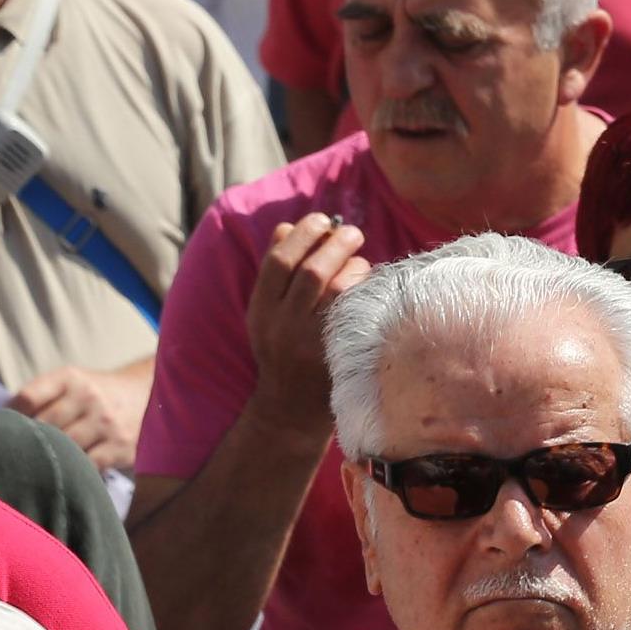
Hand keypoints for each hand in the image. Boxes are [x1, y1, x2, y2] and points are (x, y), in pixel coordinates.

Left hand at [14, 360, 151, 471]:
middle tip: (17, 455)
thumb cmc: (96, 392)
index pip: (29, 397)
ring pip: (66, 447)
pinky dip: (76, 470)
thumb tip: (4, 418)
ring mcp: (105, 423)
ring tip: (40, 466)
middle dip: (31, 441)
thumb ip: (43, 396)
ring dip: (52, 458)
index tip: (4, 428)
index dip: (12, 416)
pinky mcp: (120, 447)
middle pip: (45, 425)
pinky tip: (68, 472)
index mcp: (70, 377)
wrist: (147, 395)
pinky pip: (88, 465)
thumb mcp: (72, 382)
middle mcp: (88, 397)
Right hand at [244, 212, 371, 438]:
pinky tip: (368, 284)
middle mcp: (283, 326)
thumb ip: (275, 273)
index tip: (320, 220)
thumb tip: (288, 227)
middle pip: (309, 271)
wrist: (290, 409)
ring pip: (336, 289)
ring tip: (359, 257)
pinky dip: (364, 290)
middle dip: (333, 243)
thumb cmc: (282, 350)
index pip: (278, 261)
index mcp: (261, 311)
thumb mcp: (265, 313)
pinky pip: (356, 312)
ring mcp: (312, 343)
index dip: (302, 235)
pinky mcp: (337, 355)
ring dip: (352, 264)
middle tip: (351, 231)